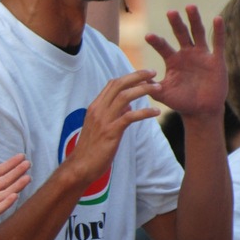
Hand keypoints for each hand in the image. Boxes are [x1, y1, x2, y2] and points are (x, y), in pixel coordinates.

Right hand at [61, 70, 160, 188]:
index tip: (143, 75)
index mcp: (95, 107)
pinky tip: (156, 112)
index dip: (128, 77)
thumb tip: (128, 106)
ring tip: (158, 88)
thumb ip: (113, 114)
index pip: (112, 84)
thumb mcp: (101, 127)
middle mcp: (98, 110)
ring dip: (143, 90)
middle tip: (153, 73)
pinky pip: (130, 117)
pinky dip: (145, 112)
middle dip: (137, 76)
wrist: (81, 166)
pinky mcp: (111, 132)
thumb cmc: (91, 149)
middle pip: (118, 85)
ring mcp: (104, 120)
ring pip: (125, 97)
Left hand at [148, 6, 226, 118]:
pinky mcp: (216, 60)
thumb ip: (150, 87)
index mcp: (173, 60)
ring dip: (194, 20)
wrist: (201, 111)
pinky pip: (218, 43)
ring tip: (190, 7)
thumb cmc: (181, 102)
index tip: (148, 36)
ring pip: (198, 34)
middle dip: (176, 24)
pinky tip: (217, 18)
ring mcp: (202, 55)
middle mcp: (186, 54)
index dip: (156, 42)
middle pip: (180, 34)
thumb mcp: (162, 94)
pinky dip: (218, 31)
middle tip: (170, 12)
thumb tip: (135, 80)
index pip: (163, 47)